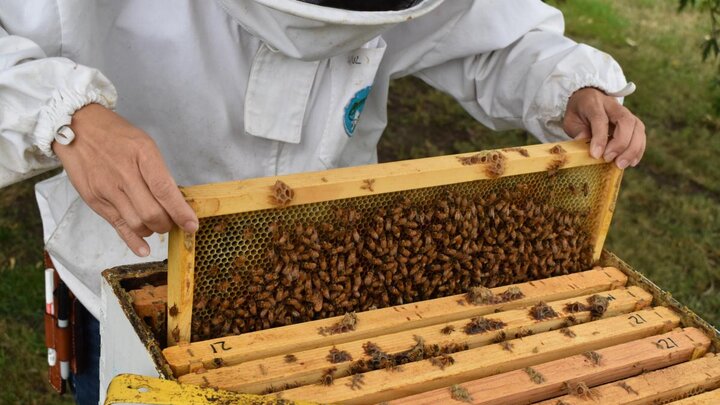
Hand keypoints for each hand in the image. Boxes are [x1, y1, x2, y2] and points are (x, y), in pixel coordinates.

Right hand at [53, 104, 197, 256]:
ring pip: (136, 223)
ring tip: (156, 224)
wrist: (77, 128)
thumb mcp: (144, 144)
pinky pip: (117, 226)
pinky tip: (144, 249)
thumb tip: (175, 200)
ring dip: (152, 230)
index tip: (192, 225)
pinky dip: (132, 241)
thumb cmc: (115, 135)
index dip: (181, 212)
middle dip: (168, 223)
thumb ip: (158, 172)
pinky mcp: (95, 200)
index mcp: (142, 155)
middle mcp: (124, 174)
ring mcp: (107, 189)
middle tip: (173, 222)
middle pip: (152, 213)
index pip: (165, 191)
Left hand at [563, 87, 645, 168]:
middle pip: (625, 121)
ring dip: (632, 149)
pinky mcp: (633, 122)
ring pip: (637, 127)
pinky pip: (641, 135)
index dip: (599, 138)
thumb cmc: (579, 112)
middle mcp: (613, 106)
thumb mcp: (571, 120)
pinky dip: (638, 150)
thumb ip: (578, 132)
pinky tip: (631, 162)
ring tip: (621, 164)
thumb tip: (584, 149)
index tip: (596, 155)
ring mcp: (626, 112)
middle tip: (609, 159)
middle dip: (620, 144)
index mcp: (594, 103)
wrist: (588, 97)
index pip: (600, 119)